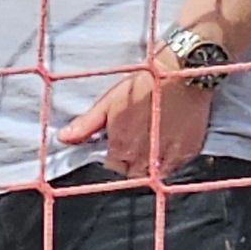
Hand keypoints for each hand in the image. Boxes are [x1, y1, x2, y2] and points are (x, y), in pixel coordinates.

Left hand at [56, 54, 217, 180]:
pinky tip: (166, 141)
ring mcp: (168, 160)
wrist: (181, 75)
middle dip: (129, 163)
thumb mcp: (108, 102)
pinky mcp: (187, 154)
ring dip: (148, 164)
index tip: (115, 146)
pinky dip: (168, 160)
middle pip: (132, 174)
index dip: (111, 157)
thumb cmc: (143, 86)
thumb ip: (85, 126)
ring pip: (153, 174)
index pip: (111, 168)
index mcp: (121, 148)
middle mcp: (144, 160)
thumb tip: (63, 138)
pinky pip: (173, 168)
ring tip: (150, 141)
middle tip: (133, 141)